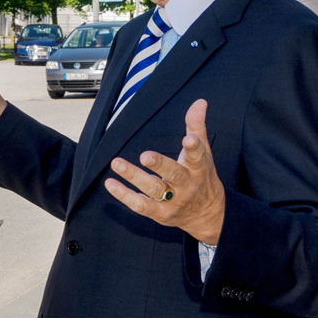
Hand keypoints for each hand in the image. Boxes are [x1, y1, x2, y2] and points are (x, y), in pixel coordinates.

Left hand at [103, 99, 224, 244]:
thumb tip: (199, 102)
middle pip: (173, 174)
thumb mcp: (203, 153)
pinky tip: (111, 183)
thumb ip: (196, 127)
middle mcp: (187, 185)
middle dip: (159, 165)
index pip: (198, 156)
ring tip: (117, 163)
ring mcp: (173, 201)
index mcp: (199, 168)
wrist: (207, 215)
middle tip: (145, 156)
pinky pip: (140, 205)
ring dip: (134, 176)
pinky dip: (124, 195)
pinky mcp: (160, 213)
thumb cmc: (202, 176)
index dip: (194, 147)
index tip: (188, 139)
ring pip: (153, 189)